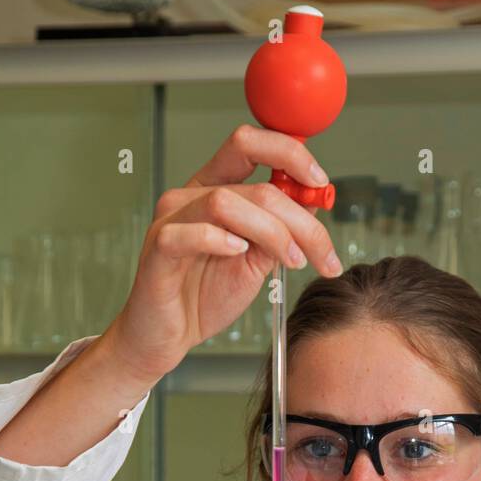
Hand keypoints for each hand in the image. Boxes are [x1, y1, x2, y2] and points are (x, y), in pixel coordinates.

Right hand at [107, 123, 342, 384]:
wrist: (169, 335)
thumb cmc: (205, 296)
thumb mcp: (256, 261)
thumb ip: (281, 231)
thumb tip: (315, 202)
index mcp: (215, 187)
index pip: (250, 145)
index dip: (290, 154)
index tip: (320, 182)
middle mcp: (192, 195)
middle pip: (256, 186)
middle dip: (300, 219)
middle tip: (322, 253)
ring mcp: (172, 219)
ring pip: (227, 203)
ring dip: (271, 232)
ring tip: (290, 261)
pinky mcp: (158, 248)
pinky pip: (189, 233)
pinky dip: (219, 240)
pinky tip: (237, 253)